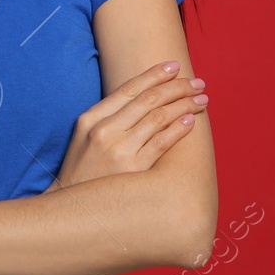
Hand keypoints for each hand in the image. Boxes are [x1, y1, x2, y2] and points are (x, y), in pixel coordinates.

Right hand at [46, 61, 207, 191]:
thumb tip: (143, 97)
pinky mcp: (134, 170)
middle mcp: (105, 131)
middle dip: (177, 87)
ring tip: (201, 100)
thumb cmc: (83, 170)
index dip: (154, 74)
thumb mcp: (85, 137)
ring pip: (159, 118)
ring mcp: (120, 150)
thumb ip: (108, 117)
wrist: (73, 208)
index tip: (174, 66)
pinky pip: (162, 143)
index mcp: (91, 119)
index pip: (129, 88)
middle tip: (197, 82)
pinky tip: (190, 121)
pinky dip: (178, 129)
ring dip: (184, 105)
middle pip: (148, 100)